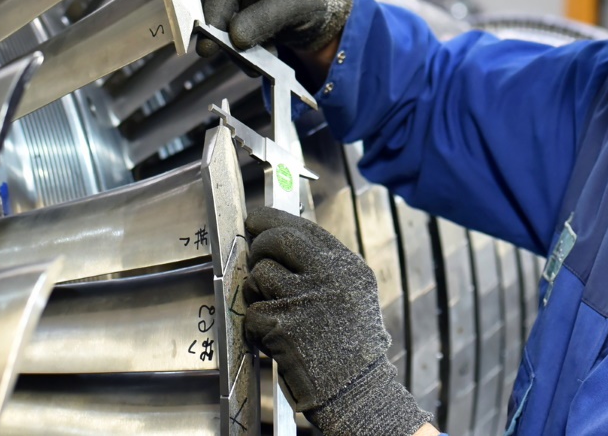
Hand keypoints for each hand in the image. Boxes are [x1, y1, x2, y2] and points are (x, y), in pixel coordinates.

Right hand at [197, 0, 351, 58]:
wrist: (320, 7)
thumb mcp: (298, 7)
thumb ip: (267, 19)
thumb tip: (235, 38)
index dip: (213, 19)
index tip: (209, 48)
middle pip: (213, 8)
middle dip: (228, 39)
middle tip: (250, 66)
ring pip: (215, 25)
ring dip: (238, 47)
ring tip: (269, 54)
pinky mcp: (226, 8)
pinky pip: (222, 32)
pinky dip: (241, 47)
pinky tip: (265, 50)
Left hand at [243, 207, 430, 435]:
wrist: (355, 389)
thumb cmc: (350, 344)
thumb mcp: (351, 294)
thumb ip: (322, 266)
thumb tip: (276, 238)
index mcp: (347, 266)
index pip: (304, 227)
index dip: (273, 219)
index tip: (255, 218)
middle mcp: (328, 277)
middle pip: (277, 240)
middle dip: (259, 246)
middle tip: (255, 255)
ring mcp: (303, 300)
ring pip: (259, 275)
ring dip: (258, 292)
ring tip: (277, 312)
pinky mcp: (282, 324)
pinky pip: (252, 311)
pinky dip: (257, 325)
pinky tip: (276, 337)